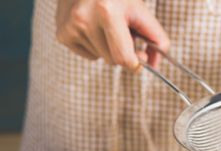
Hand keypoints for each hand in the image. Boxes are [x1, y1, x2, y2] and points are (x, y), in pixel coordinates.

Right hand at [55, 0, 169, 69]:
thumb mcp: (141, 11)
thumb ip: (157, 39)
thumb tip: (154, 66)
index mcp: (107, 11)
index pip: (123, 57)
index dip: (136, 63)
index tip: (141, 57)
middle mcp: (84, 18)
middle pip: (113, 60)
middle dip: (123, 51)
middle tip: (123, 30)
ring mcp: (70, 26)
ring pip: (101, 58)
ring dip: (109, 47)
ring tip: (106, 24)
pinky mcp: (62, 34)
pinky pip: (89, 55)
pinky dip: (96, 45)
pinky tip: (93, 27)